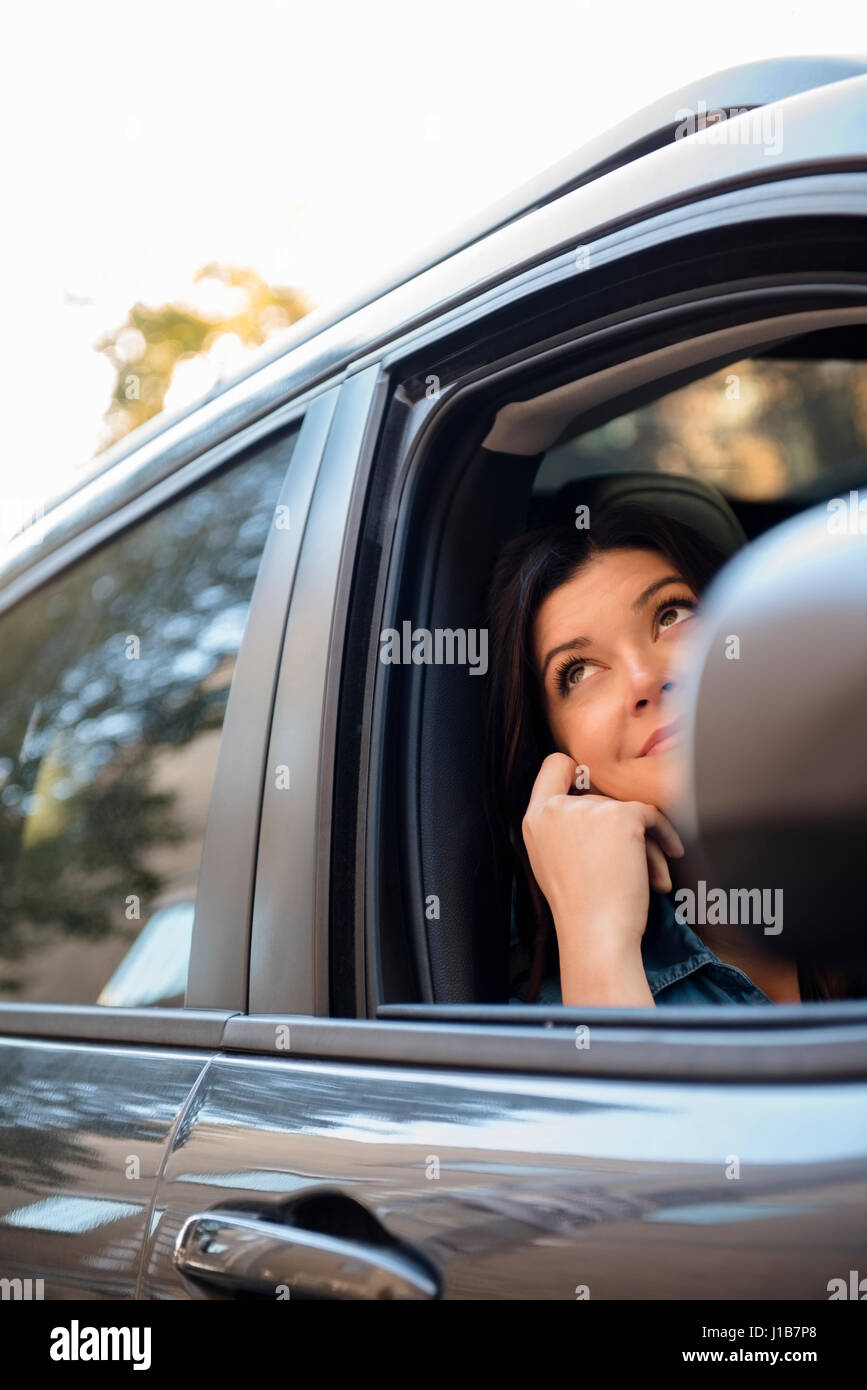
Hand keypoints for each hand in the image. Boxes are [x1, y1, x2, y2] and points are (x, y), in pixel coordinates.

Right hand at [521, 753, 684, 1002]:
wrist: (595, 935)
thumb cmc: (579, 908)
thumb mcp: (551, 859)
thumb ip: (562, 826)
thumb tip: (596, 801)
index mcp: (534, 818)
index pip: (554, 766)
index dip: (576, 774)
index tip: (592, 794)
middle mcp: (557, 808)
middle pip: (601, 798)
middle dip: (620, 831)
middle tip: (630, 867)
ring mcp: (589, 809)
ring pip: (629, 813)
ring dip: (645, 846)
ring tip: (648, 880)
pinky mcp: (622, 816)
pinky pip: (653, 816)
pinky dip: (667, 835)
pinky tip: (672, 855)